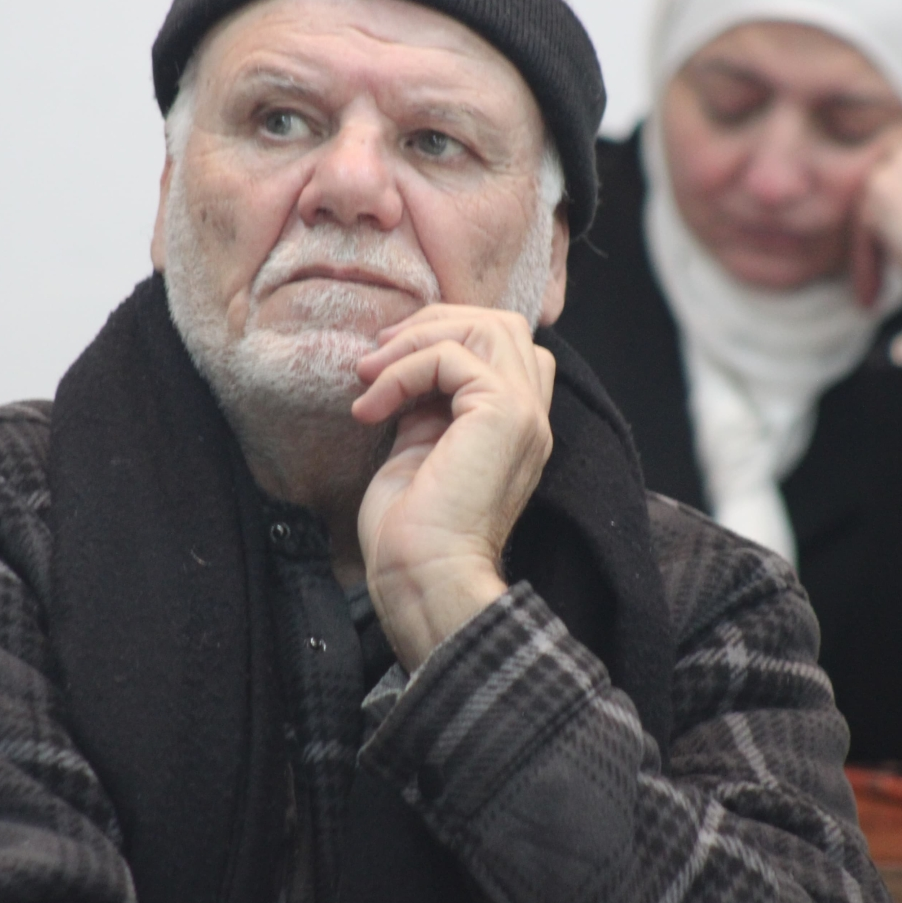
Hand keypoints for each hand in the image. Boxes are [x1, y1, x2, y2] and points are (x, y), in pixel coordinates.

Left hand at [351, 305, 556, 670]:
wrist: (421, 577)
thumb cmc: (411, 532)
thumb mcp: (419, 449)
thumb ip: (427, 406)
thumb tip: (402, 368)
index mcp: (515, 428)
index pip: (506, 348)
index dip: (449, 337)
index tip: (390, 363)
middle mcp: (531, 417)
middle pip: (502, 325)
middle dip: (434, 325)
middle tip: (378, 355)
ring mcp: (524, 414)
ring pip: (487, 327)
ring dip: (417, 340)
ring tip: (370, 373)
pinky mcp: (502, 414)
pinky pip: (450, 357)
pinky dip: (403, 370)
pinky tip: (372, 407)